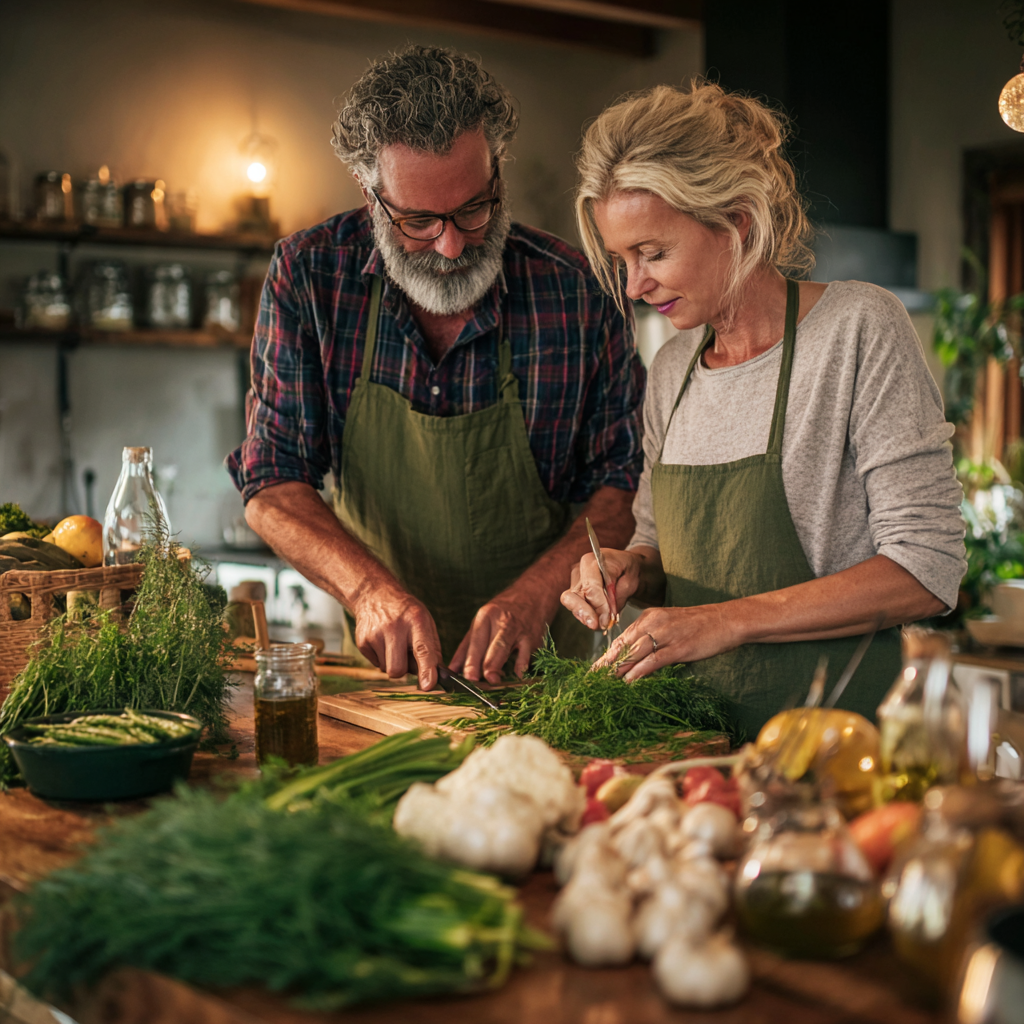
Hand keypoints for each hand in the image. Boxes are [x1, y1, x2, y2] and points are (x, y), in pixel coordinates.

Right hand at [351, 582, 441, 689]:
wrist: (374, 595)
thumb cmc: (406, 613)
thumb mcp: (425, 621)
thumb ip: (433, 648)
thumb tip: (437, 676)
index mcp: (416, 620)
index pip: (422, 649)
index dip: (426, 669)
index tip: (428, 686)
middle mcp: (394, 627)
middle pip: (398, 669)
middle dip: (404, 670)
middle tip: (407, 655)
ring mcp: (375, 634)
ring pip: (386, 669)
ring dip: (393, 663)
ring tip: (394, 644)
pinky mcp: (362, 641)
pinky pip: (376, 664)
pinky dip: (382, 658)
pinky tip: (383, 642)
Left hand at [451, 582, 553, 683]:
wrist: (534, 595)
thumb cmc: (502, 612)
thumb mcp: (481, 622)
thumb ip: (466, 648)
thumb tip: (452, 670)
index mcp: (486, 616)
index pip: (476, 641)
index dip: (471, 660)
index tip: (466, 676)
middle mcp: (503, 622)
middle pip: (493, 646)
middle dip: (485, 664)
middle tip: (476, 680)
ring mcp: (520, 631)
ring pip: (509, 649)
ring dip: (501, 665)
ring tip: (493, 680)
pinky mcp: (534, 639)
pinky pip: (527, 656)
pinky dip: (522, 667)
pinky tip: (517, 676)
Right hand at [560, 548, 641, 631]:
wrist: (627, 569)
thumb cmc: (628, 571)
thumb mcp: (629, 581)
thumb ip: (616, 597)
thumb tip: (607, 616)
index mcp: (591, 561)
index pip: (590, 587)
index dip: (599, 604)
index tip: (608, 616)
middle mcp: (578, 572)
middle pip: (572, 596)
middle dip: (584, 613)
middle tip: (597, 625)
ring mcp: (574, 583)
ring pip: (572, 604)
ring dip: (586, 617)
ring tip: (602, 623)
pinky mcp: (575, 595)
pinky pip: (576, 609)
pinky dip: (588, 617)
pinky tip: (599, 620)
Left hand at [591, 604, 739, 680]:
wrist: (726, 619)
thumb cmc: (700, 625)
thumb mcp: (671, 626)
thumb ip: (653, 637)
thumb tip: (636, 658)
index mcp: (650, 617)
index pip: (622, 638)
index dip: (608, 655)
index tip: (595, 669)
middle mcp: (653, 623)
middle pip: (624, 645)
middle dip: (607, 664)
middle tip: (592, 679)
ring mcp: (665, 634)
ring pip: (634, 653)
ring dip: (618, 670)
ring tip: (604, 684)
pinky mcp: (678, 647)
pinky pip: (652, 661)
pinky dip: (638, 673)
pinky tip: (628, 683)